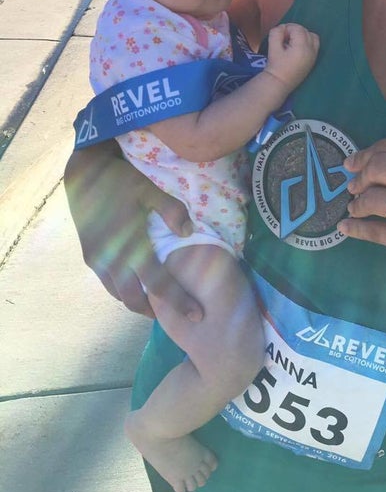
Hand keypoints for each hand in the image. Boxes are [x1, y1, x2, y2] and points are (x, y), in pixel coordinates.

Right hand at [64, 145, 202, 320]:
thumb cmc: (120, 181)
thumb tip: (190, 232)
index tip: (197, 316)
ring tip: (158, 304)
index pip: (159, 284)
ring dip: (138, 303)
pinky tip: (137, 285)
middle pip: (135, 300)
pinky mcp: (90, 257)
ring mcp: (98, 261)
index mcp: (131, 246)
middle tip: (177, 316)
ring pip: (119, 295)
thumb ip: (172, 211)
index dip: (179, 302)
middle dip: (155, 312)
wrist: (82, 175)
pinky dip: (124, 291)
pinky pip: (109, 284)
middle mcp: (112, 260)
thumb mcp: (149, 190)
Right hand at [265, 23, 318, 91]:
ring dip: (302, 35)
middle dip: (294, 31)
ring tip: (292, 41)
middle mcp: (311, 50)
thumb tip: (282, 28)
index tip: (279, 35)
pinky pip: (315, 45)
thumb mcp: (272, 48)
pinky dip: (307, 42)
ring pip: (313, 37)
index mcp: (301, 47)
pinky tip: (296, 48)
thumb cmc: (275, 66)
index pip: (298, 29)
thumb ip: (276, 34)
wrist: (280, 83)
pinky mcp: (313, 60)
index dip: (287, 28)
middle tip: (284, 38)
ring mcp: (314, 56)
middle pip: (306, 31)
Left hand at [339, 139, 385, 292]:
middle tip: (353, 186)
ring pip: (375, 199)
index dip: (365, 154)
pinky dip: (355, 229)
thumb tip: (362, 163)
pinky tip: (345, 227)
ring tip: (355, 208)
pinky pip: (376, 232)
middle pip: (380, 168)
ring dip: (356, 203)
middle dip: (359, 176)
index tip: (353, 163)